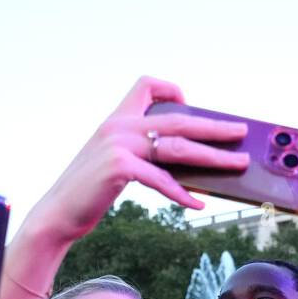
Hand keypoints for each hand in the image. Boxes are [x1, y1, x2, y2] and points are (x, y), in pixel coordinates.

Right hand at [19, 76, 248, 246]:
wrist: (57, 213)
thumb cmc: (88, 192)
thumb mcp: (114, 164)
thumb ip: (140, 154)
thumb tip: (183, 163)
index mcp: (116, 120)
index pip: (146, 85)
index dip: (172, 90)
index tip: (189, 103)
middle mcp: (118, 126)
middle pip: (179, 120)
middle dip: (214, 127)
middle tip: (240, 133)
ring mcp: (118, 145)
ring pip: (178, 147)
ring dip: (212, 157)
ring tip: (236, 165)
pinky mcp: (119, 168)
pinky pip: (162, 179)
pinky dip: (182, 193)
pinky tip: (197, 204)